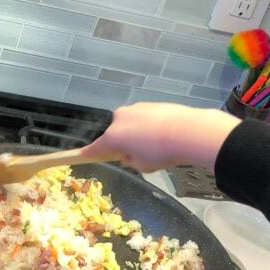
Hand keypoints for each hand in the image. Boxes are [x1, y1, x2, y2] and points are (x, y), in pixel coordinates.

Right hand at [82, 102, 239, 172]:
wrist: (187, 131)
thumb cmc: (160, 153)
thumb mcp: (141, 166)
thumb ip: (129, 160)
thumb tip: (129, 153)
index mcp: (112, 136)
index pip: (95, 148)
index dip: (89, 154)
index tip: (82, 155)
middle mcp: (119, 119)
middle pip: (115, 134)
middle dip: (123, 143)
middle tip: (139, 156)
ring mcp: (135, 109)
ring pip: (130, 125)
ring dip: (137, 133)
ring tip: (157, 146)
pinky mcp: (151, 104)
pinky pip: (144, 118)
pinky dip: (149, 126)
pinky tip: (164, 134)